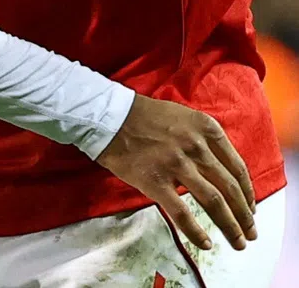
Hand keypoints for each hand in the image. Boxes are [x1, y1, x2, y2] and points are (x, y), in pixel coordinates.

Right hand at [96, 93, 256, 250]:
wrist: (107, 115)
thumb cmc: (143, 116)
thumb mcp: (182, 116)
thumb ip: (204, 140)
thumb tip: (222, 172)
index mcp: (204, 128)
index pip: (237, 167)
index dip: (247, 192)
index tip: (250, 207)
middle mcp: (195, 146)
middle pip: (229, 188)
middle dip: (244, 215)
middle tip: (250, 232)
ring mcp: (176, 164)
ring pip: (214, 202)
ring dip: (230, 226)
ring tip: (238, 242)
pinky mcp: (156, 181)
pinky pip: (183, 213)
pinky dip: (197, 232)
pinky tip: (206, 243)